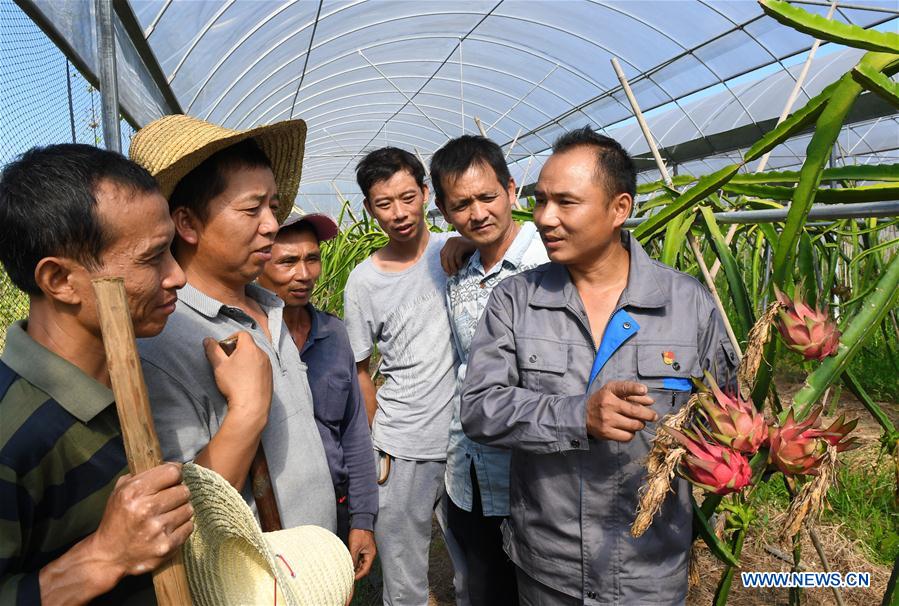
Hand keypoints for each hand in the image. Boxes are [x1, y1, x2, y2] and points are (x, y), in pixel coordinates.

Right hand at [89, 463, 192, 585]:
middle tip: (169, 499)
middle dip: (178, 493)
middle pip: (184, 490)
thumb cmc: (117, 520)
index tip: (172, 479)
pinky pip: (189, 527)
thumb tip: (173, 465)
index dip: (175, 474)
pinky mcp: (167, 546)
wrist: (108, 556)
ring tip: (168, 515)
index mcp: (134, 492)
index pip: (172, 472)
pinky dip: (182, 526)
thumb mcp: (120, 492)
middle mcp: (146, 510)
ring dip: (181, 510)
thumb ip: (142, 475)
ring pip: (188, 509)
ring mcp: (158, 529)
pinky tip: (169, 528)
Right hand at [203, 331, 271, 424]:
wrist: (251, 406)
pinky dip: (253, 369)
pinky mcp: (270, 376)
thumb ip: (212, 350)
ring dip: (246, 360)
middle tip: (228, 361)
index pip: (242, 334)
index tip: (224, 349)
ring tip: (236, 373)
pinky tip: (245, 381)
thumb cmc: (234, 384)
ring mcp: (268, 366)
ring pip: (255, 356)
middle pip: (249, 345)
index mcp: (250, 348)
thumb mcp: (219, 366)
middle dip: (237, 350)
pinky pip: (261, 367)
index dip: (231, 338)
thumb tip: (208, 340)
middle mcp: (262, 354)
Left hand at [347, 528, 376, 579]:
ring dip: (356, 567)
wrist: (361, 521)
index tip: (352, 578)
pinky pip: (360, 558)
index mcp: (370, 554)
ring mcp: (367, 551)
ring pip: (361, 563)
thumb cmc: (359, 532)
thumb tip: (350, 568)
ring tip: (348, 570)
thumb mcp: (355, 547)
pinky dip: (355, 561)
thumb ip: (353, 558)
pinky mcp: (363, 548)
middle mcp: (370, 554)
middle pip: (364, 567)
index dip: (359, 575)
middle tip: (349, 576)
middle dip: (357, 572)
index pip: (366, 569)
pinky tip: (349, 562)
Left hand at [440, 236, 475, 274]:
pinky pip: (457, 256)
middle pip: (444, 256)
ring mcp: (457, 241)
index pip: (442, 254)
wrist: (482, 244)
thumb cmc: (470, 251)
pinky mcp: (463, 244)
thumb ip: (452, 257)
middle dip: (447, 266)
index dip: (443, 264)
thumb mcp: (459, 253)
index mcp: (449, 242)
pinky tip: (461, 266)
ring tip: (456, 271)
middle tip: (451, 274)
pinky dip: (458, 263)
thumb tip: (446, 270)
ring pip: (450, 257)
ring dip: (453, 266)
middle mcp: (451, 240)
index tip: (447, 272)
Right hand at [585, 381, 655, 441]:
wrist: (583, 415)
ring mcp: (607, 419)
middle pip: (635, 411)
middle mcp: (608, 404)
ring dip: (640, 425)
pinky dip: (632, 434)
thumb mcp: (614, 392)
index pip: (624, 388)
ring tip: (639, 423)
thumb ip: (632, 394)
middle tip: (654, 416)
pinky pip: (627, 436)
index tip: (644, 390)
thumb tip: (650, 401)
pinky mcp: (606, 432)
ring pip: (634, 425)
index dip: (635, 389)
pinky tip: (629, 430)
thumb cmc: (603, 401)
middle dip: (648, 415)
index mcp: (610, 391)